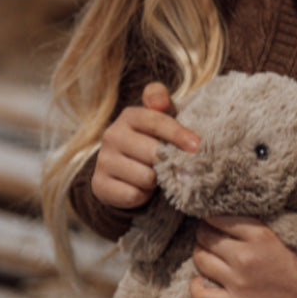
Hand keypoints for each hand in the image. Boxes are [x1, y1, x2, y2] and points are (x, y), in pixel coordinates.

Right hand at [91, 82, 199, 208]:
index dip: (178, 134)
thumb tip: (161, 102)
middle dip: (168, 162)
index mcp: (130, 116)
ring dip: (156, 181)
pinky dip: (142, 196)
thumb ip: (162, 101)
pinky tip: (140, 188)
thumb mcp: (162, 117)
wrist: (127, 172)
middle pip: (154, 153)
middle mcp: (112, 135)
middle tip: (170, 164)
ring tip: (154, 176)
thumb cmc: (154, 140)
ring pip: (145, 177)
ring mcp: (103, 160)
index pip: (156, 121)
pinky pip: (132, 195)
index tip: (197, 146)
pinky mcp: (99, 184)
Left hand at [190, 216, 296, 297]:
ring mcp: (240, 282)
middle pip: (205, 237)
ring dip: (200, 256)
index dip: (211, 218)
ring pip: (200, 260)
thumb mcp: (283, 234)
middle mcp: (246, 256)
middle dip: (204, 235)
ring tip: (208, 257)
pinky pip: (201, 295)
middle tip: (210, 238)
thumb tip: (230, 209)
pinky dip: (196, 287)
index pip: (217, 217)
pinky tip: (201, 283)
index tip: (214, 221)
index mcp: (259, 234)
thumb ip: (257, 224)